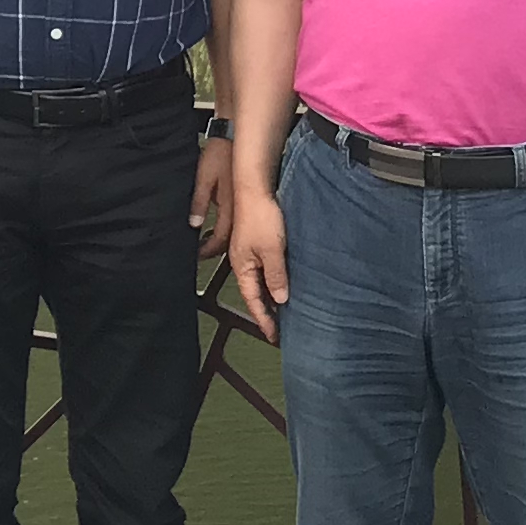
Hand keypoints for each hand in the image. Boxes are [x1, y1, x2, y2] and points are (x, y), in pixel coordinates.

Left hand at [193, 136, 231, 253]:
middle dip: (215, 249)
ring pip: (234, 231)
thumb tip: (195, 224)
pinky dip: (226, 228)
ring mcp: (241, 203)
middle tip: (202, 253)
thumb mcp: (203, 179)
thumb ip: (199, 202)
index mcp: (228, 206)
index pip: (220, 238)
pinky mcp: (241, 197)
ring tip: (207, 244)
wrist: (234, 138)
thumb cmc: (218, 155)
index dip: (208, 250)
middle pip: (229, 240)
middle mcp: (238, 209)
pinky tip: (217, 226)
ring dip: (221, 240)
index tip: (197, 254)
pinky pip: (235, 220)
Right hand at [224, 183, 287, 337]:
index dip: (264, 319)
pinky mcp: (258, 243)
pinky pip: (265, 269)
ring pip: (260, 282)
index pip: (253, 300)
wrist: (255, 188)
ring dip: (271, 297)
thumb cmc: (260, 216)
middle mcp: (243, 262)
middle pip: (254, 293)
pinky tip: (283, 284)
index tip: (273, 336)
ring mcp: (249, 252)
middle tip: (279, 330)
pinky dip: (273, 281)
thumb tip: (280, 299)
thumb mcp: (272, 251)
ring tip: (284, 312)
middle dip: (266, 313)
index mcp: (242, 266)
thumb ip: (276, 276)